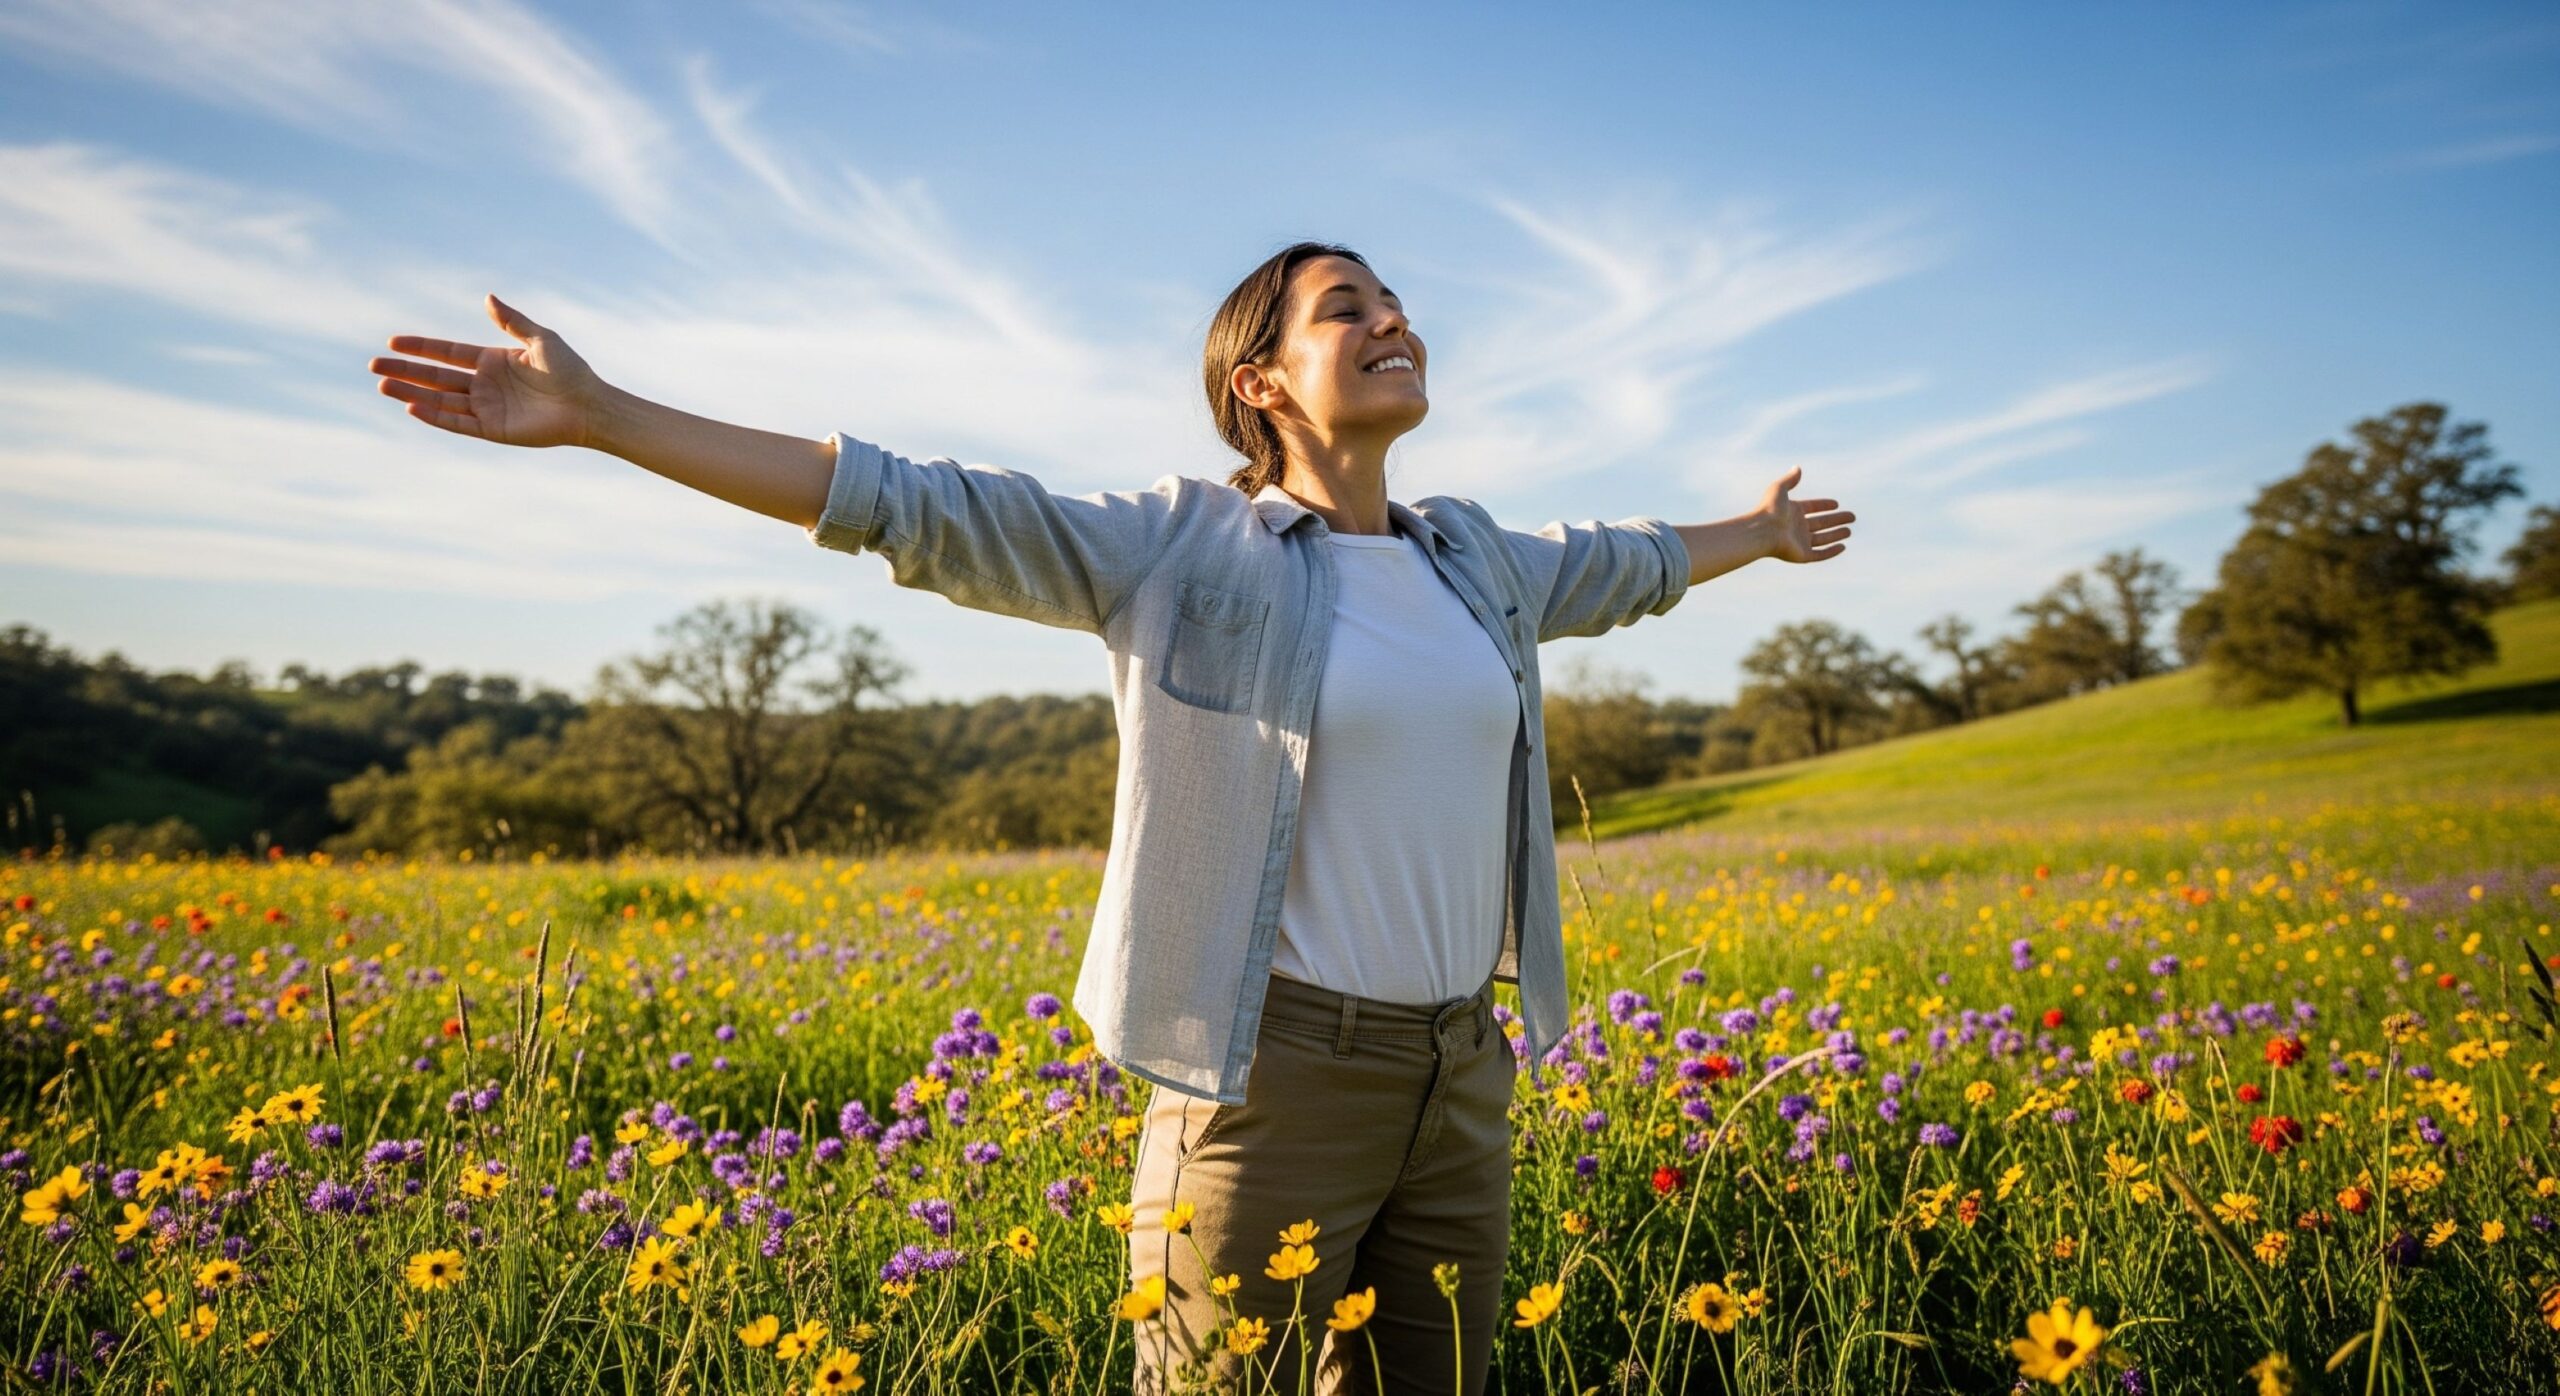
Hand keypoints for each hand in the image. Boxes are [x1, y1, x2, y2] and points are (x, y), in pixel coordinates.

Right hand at [369, 294, 605, 447]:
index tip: (392, 342)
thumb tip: (487, 297)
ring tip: (383, 385)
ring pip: (440, 400)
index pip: (447, 352)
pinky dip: (435, 417)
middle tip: (374, 366)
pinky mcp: (493, 430)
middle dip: (405, 371)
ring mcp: (487, 408)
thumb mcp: (540, 339)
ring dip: (411, 394)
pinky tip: (412, 408)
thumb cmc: (571, 371)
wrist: (589, 406)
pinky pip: (458, 423)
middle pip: (435, 377)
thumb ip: (511, 321)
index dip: (420, 348)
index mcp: (493, 360)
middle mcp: (484, 384)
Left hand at [1759, 466, 1852, 563]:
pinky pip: (1820, 554)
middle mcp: (1797, 527)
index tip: (1836, 504)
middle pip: (1821, 523)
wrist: (1762, 531)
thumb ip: (1790, 479)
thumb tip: (1797, 468)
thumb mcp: (1779, 489)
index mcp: (1792, 512)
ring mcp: (1800, 542)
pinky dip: (1832, 551)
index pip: (1812, 508)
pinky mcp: (1802, 555)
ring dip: (1836, 535)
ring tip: (1849, 530)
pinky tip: (1843, 546)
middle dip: (1836, 520)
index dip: (1824, 506)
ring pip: (1822, 539)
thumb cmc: (1769, 509)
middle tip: (1852, 517)